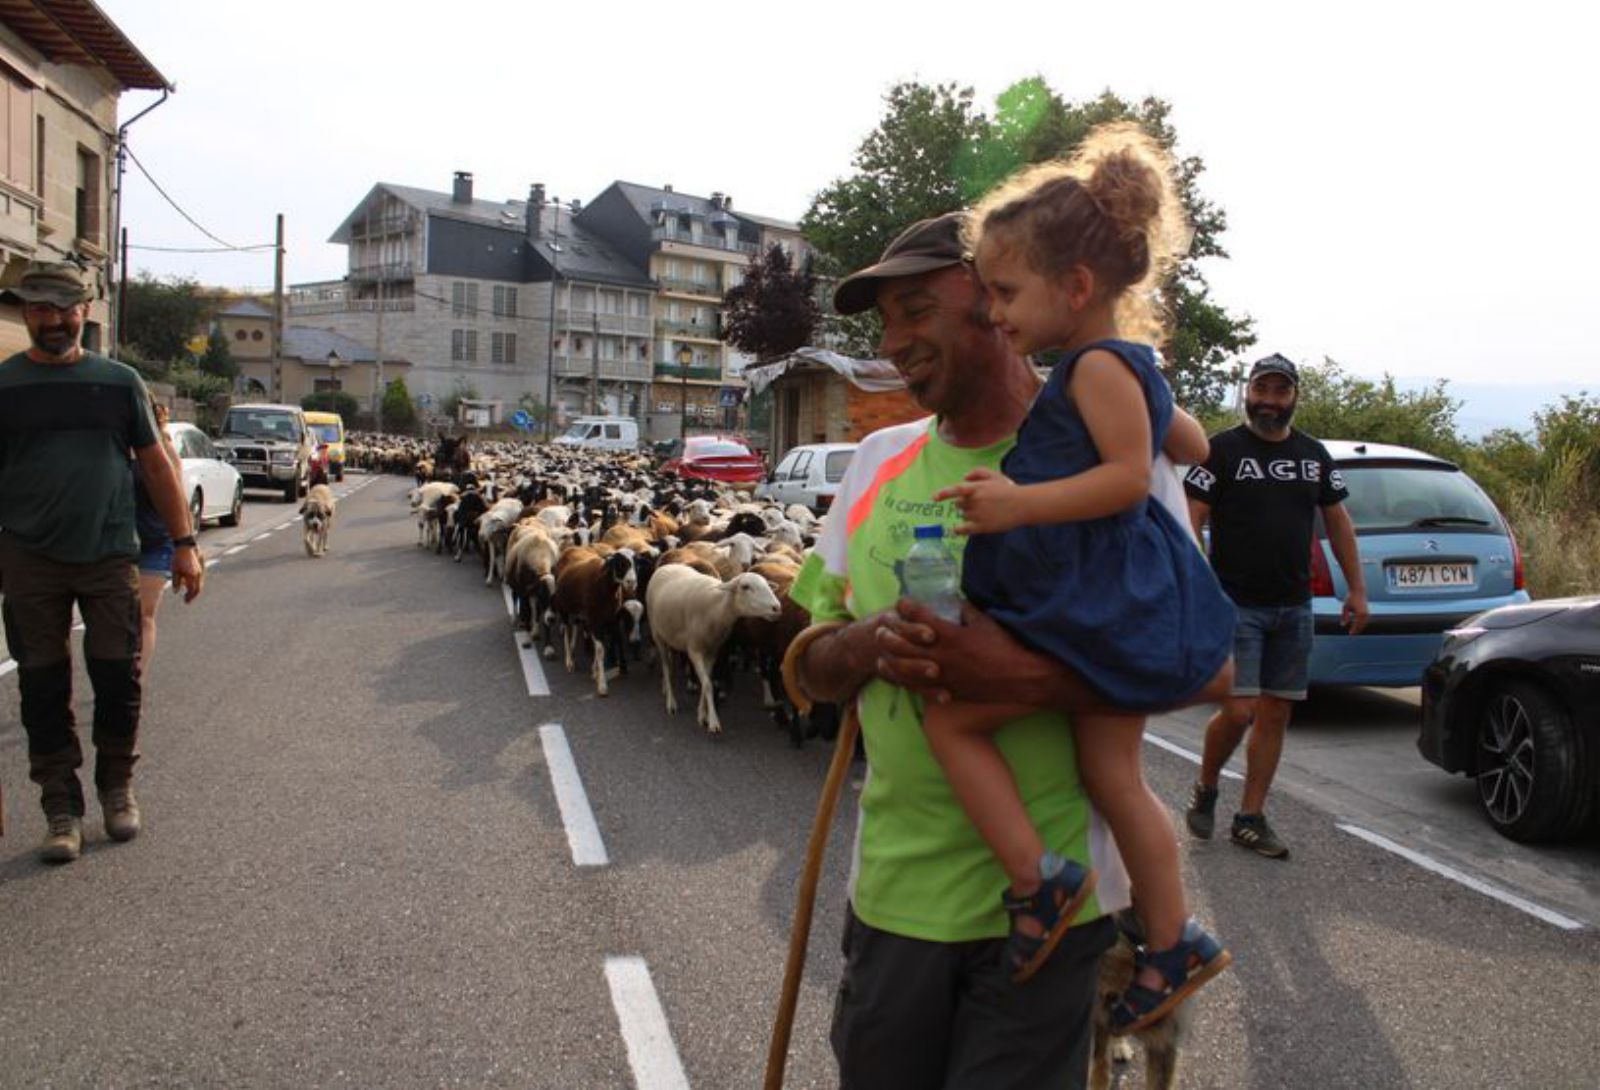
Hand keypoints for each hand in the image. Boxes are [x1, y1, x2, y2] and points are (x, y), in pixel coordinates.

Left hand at [170, 545, 204, 602]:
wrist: (186, 546)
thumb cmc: (178, 558)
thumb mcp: (174, 571)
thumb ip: (176, 582)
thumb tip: (176, 592)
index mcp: (192, 576)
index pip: (193, 590)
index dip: (190, 597)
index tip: (186, 601)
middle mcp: (198, 574)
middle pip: (198, 588)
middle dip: (192, 595)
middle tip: (187, 599)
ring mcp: (201, 570)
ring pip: (199, 583)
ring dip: (194, 589)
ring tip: (187, 591)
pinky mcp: (201, 567)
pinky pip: (199, 578)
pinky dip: (195, 583)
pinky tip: (189, 582)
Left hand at [874, 597, 1047, 704]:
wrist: (1020, 678)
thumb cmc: (1006, 646)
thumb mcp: (985, 622)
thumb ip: (965, 610)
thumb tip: (953, 601)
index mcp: (950, 634)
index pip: (920, 616)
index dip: (907, 607)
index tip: (901, 603)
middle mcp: (941, 654)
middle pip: (904, 642)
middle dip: (890, 632)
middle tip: (882, 625)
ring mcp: (942, 675)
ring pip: (905, 666)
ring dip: (890, 656)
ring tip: (880, 649)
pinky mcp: (946, 690)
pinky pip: (917, 686)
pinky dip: (902, 678)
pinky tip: (894, 672)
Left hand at [932, 468, 1025, 534]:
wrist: (1023, 505)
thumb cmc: (1008, 489)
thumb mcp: (993, 475)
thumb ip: (977, 473)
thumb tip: (964, 478)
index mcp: (976, 488)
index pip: (955, 490)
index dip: (943, 494)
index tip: (934, 498)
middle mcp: (974, 502)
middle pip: (959, 504)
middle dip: (964, 503)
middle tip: (978, 502)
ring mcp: (977, 515)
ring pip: (963, 514)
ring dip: (968, 513)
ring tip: (983, 511)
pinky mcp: (981, 527)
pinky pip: (964, 529)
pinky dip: (958, 529)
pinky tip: (956, 529)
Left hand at [1341, 588, 1368, 634]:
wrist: (1358, 590)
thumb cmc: (1350, 598)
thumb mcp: (1345, 607)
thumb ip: (1345, 617)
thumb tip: (1343, 625)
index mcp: (1359, 613)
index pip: (1356, 625)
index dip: (1353, 630)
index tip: (1350, 634)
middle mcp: (1365, 614)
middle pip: (1361, 625)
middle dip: (1357, 630)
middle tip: (1352, 634)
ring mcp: (1368, 612)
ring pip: (1364, 623)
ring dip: (1360, 627)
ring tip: (1355, 631)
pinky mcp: (1368, 611)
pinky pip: (1365, 620)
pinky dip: (1362, 623)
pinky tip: (1358, 625)